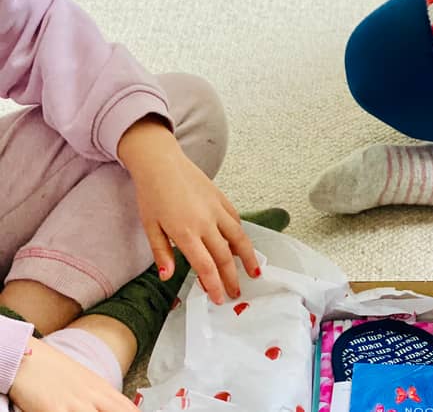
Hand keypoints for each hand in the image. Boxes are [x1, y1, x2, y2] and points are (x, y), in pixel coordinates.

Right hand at [9, 337, 136, 411]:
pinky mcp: (54, 409)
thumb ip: (100, 397)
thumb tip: (114, 406)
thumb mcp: (84, 382)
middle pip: (118, 411)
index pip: (127, 407)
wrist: (27, 358)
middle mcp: (93, 396)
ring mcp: (75, 404)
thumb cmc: (53, 371)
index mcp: (102, 388)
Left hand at [118, 115, 258, 304]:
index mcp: (185, 232)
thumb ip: (162, 253)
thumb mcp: (150, 226)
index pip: (206, 266)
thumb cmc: (151, 194)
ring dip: (248, 258)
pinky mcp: (222, 199)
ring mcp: (216, 210)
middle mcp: (205, 223)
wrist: (160, 163)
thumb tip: (168, 277)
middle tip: (236, 293)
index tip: (220, 298)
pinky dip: (241, 236)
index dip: (215, 285)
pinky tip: (241, 246)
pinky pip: (236, 222)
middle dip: (232, 278)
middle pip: (225, 257)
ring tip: (254, 272)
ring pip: (239, 239)